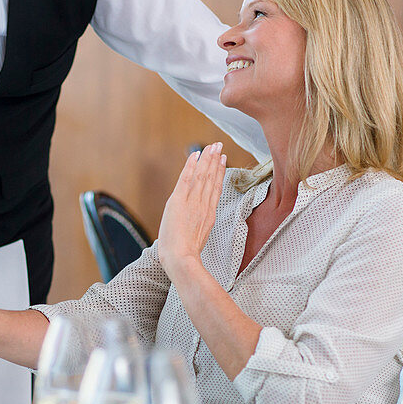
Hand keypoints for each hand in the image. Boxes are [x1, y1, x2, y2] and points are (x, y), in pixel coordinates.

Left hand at [157, 142, 225, 282]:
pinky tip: (195, 154)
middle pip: (211, 178)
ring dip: (207, 158)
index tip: (223, 160)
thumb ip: (200, 225)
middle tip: (219, 145)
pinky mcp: (179, 200)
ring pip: (202, 175)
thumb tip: (200, 223)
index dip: (220, 172)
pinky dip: (191, 165)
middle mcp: (203, 205)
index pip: (216, 188)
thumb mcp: (199, 238)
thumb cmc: (186, 254)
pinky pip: (187, 178)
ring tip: (212, 146)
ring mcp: (192, 202)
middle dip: (215, 160)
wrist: (181, 258)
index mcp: (209, 214)